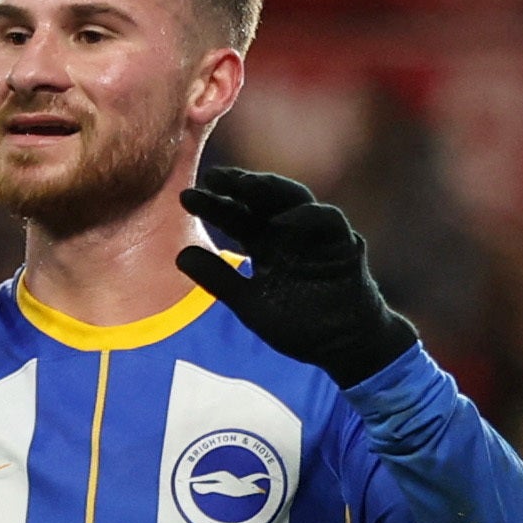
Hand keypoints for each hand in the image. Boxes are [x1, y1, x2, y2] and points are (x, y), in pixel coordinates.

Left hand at [176, 166, 417, 387]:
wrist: (343, 345)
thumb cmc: (299, 323)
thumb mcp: (249, 303)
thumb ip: (219, 280)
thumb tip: (179, 255)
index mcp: (265, 242)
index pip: (235, 215)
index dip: (213, 205)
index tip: (185, 199)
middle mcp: (288, 231)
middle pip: (261, 198)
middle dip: (238, 185)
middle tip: (213, 177)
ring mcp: (316, 233)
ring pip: (293, 198)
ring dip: (269, 189)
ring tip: (243, 185)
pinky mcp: (343, 241)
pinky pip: (328, 219)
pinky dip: (306, 217)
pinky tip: (283, 220)